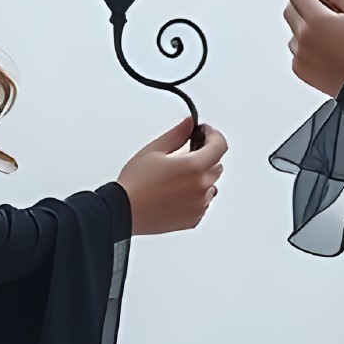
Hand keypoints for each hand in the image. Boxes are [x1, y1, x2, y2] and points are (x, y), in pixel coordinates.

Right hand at [116, 117, 227, 233]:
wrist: (123, 212)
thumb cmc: (135, 184)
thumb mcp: (154, 150)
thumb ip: (177, 134)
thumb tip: (189, 124)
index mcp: (194, 167)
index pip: (220, 146)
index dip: (214, 136)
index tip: (204, 133)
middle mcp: (201, 187)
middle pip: (216, 165)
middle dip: (205, 156)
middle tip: (185, 153)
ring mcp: (199, 205)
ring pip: (210, 185)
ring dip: (200, 177)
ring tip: (176, 177)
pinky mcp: (193, 219)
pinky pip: (202, 203)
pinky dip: (195, 195)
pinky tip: (175, 192)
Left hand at [284, 0, 343, 97]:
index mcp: (317, 20)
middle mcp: (303, 37)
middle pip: (290, 8)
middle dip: (303, 2)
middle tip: (322, 6)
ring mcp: (299, 54)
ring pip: (293, 29)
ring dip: (305, 25)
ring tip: (329, 33)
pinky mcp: (299, 68)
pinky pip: (296, 48)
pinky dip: (306, 44)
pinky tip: (326, 48)